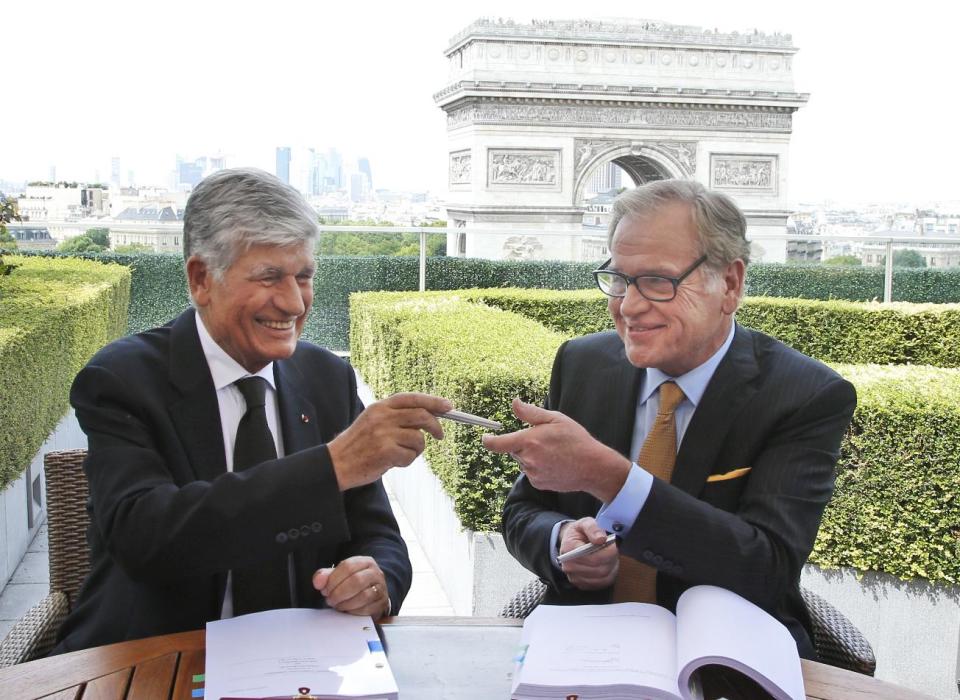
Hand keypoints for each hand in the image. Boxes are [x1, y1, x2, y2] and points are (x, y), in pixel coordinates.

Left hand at [312, 556, 390, 617]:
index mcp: (365, 562)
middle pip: (356, 581)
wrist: (373, 593)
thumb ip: (326, 576)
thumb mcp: (339, 575)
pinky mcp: (382, 603)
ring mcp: (381, 588)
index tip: (325, 589)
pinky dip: (354, 612)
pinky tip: (347, 610)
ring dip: (346, 603)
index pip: (348, 566)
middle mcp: (375, 573)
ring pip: (363, 596)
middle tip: (330, 599)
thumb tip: (318, 582)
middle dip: (339, 593)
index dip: (333, 579)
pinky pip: (367, 609)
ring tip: (338, 605)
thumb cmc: (354, 583)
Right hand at [328, 392, 451, 489]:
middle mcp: (382, 417)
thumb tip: (429, 415)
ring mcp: (384, 434)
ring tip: (404, 454)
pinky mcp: (386, 452)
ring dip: (417, 449)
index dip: (433, 401)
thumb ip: (396, 416)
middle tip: (440, 436)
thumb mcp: (373, 421)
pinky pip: (411, 456)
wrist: (336, 464)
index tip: (448, 406)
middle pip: (421, 416)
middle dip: (436, 426)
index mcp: (380, 407)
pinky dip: (407, 461)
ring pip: (419, 439)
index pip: (412, 398)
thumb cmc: (358, 445)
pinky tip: (394, 462)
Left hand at [481, 398, 630, 501]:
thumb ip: (530, 413)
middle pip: (514, 450)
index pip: (497, 444)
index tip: (485, 437)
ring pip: (523, 462)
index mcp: (529, 441)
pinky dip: (538, 467)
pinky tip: (555, 464)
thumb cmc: (576, 440)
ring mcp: (533, 474)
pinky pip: (532, 472)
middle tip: (545, 440)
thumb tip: (514, 403)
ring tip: (554, 453)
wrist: (593, 467)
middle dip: (523, 444)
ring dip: (531, 456)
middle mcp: (528, 459)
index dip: (488, 441)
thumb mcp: (555, 419)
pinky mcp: (538, 484)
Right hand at [558, 518, 618, 589]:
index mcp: (569, 548)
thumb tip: (601, 539)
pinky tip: (607, 565)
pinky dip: (608, 575)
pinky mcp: (581, 584)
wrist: (570, 542)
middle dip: (611, 560)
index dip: (607, 553)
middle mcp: (569, 566)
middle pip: (599, 569)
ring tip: (610, 557)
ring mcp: (574, 577)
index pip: (593, 558)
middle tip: (613, 550)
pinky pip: (601, 584)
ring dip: (611, 567)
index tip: (613, 545)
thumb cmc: (579, 533)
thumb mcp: (585, 523)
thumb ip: (593, 528)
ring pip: (602, 577)